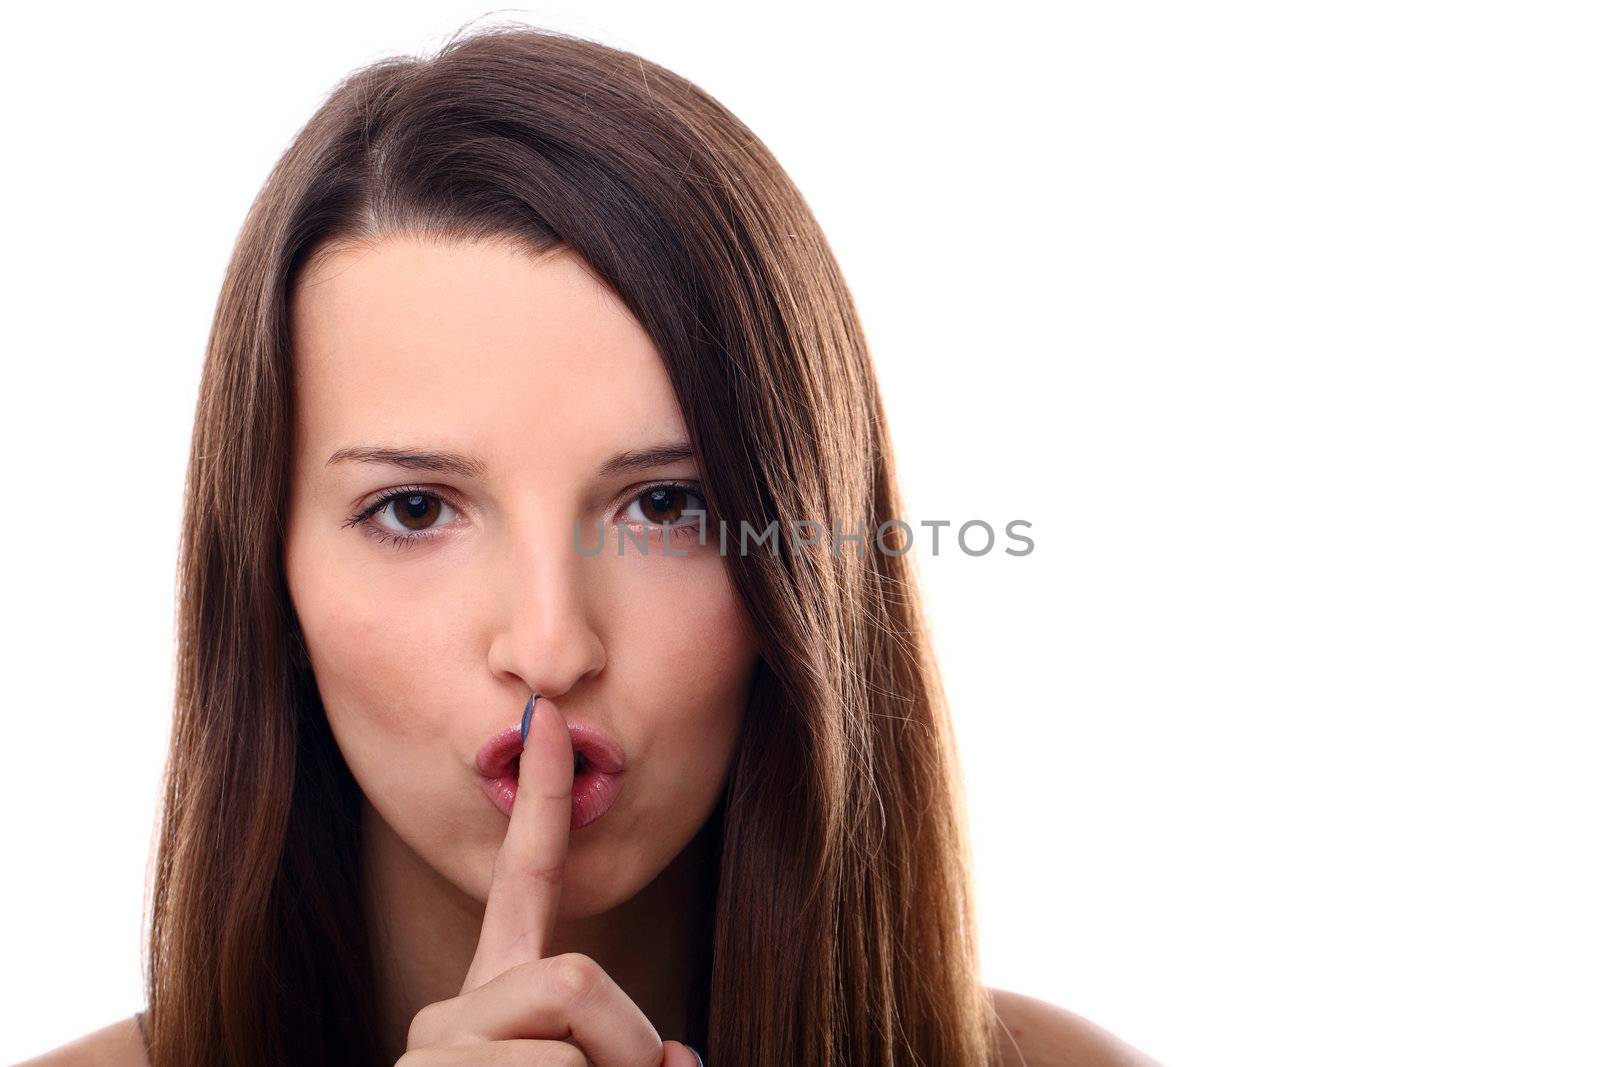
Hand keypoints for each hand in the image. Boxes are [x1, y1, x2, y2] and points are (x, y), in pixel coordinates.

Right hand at [397, 694, 702, 1065]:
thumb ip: (632, 1060)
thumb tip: (681, 1060)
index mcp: (493, 1003)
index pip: (525, 883)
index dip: (540, 799)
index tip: (554, 720)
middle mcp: (449, 1018)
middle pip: (576, 980)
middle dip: (628, 1051)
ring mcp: (431, 1055)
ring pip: (572, 1052)